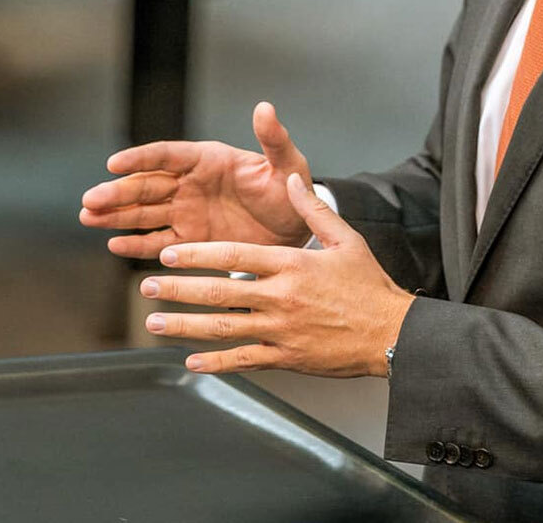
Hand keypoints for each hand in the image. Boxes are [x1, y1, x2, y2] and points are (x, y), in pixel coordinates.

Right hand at [81, 102, 311, 256]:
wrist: (296, 232)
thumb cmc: (290, 192)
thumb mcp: (287, 165)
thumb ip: (272, 140)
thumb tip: (265, 107)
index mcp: (207, 160)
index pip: (166, 155)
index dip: (140, 159)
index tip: (114, 164)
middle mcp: (190, 184)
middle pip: (146, 185)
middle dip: (117, 191)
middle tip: (91, 200)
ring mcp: (186, 213)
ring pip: (143, 212)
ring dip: (115, 215)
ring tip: (87, 217)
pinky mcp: (189, 241)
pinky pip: (158, 242)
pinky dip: (136, 244)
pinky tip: (113, 245)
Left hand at [139, 174, 414, 377]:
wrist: (394, 335)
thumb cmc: (370, 287)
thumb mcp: (345, 239)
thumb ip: (313, 209)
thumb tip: (292, 180)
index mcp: (291, 265)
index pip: (233, 256)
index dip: (196, 254)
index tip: (168, 254)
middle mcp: (281, 298)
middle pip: (218, 291)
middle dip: (177, 289)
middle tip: (147, 286)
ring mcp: (281, 331)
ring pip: (223, 328)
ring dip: (184, 326)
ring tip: (155, 323)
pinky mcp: (287, 358)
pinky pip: (244, 360)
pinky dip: (215, 362)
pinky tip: (191, 361)